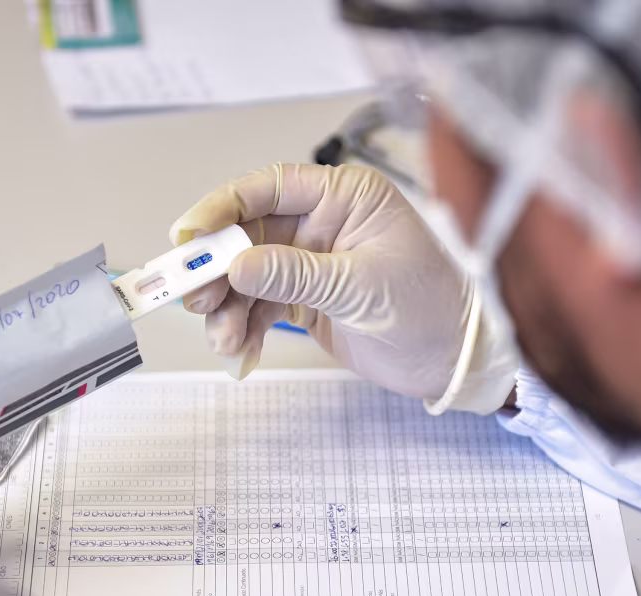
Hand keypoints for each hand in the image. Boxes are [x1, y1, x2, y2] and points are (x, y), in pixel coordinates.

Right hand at [170, 163, 516, 412]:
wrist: (452, 362)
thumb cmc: (431, 309)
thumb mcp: (361, 287)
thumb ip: (296, 274)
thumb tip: (238, 265)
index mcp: (346, 198)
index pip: (271, 188)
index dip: (222, 208)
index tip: (188, 235)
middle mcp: (324, 223)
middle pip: (247, 235)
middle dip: (217, 269)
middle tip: (195, 297)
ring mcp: (311, 262)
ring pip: (246, 277)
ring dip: (227, 309)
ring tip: (225, 340)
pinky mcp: (306, 300)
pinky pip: (257, 308)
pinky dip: (243, 330)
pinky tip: (240, 352)